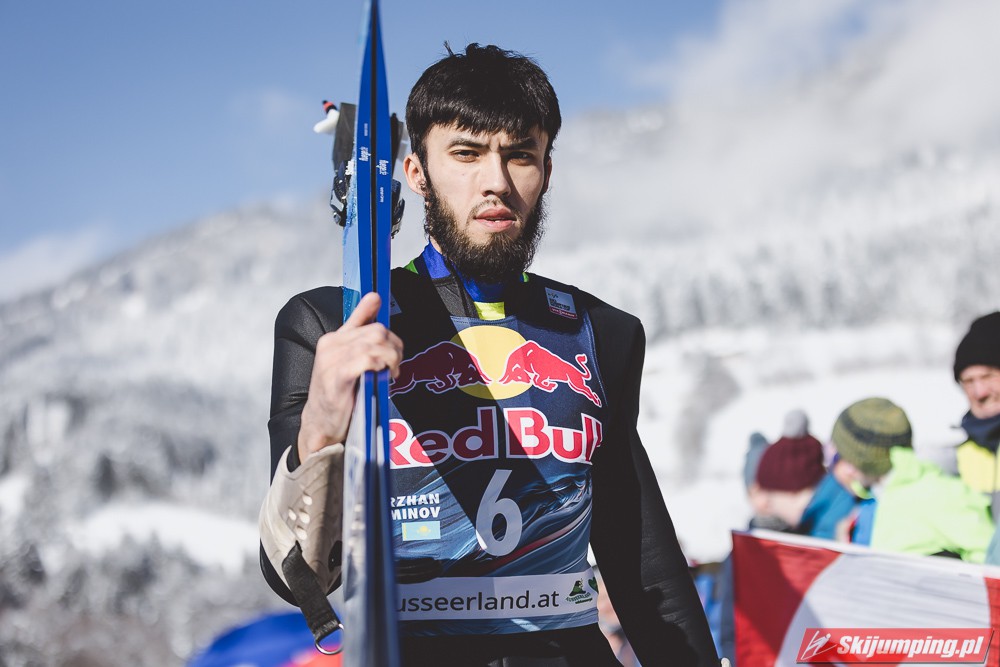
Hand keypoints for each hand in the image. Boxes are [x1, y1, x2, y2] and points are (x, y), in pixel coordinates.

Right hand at [297, 292, 402, 461]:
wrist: (320, 424)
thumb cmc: (338, 394)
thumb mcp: (348, 361)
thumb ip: (360, 334)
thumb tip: (373, 299)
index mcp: (333, 339)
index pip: (362, 317)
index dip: (376, 314)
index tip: (381, 307)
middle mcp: (331, 345)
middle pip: (376, 330)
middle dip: (394, 346)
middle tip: (395, 364)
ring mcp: (333, 360)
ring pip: (376, 343)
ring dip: (392, 357)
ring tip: (391, 372)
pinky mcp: (339, 376)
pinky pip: (367, 359)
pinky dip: (382, 365)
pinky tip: (384, 375)